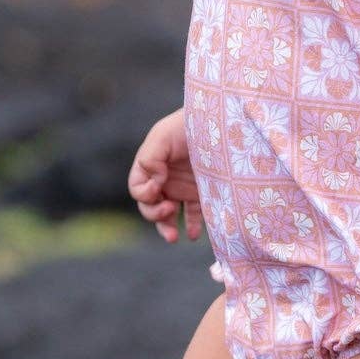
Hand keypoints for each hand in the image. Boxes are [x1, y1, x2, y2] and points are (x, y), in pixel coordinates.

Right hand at [128, 108, 204, 243]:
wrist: (221, 121)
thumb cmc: (189, 125)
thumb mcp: (163, 135)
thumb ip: (150, 158)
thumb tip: (155, 181)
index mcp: (151, 166)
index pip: (137, 188)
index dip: (143, 193)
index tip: (157, 187)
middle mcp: (164, 179)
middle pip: (150, 206)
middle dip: (154, 214)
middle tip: (168, 210)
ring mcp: (183, 188)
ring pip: (169, 216)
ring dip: (167, 227)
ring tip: (173, 237)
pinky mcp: (202, 194)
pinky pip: (194, 215)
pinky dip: (192, 227)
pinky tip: (193, 234)